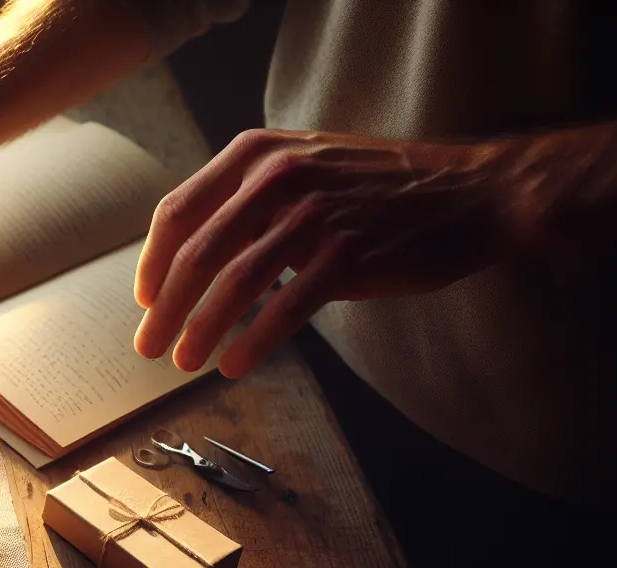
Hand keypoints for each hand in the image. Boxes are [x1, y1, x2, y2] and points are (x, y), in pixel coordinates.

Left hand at [133, 129, 513, 377]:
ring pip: (234, 284)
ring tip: (185, 362)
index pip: (178, 212)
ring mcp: (315, 213)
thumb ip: (247, 198)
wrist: (472, 191)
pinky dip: (252, 342)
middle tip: (149, 346)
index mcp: (256, 153)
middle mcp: (279, 176)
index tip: (144, 302)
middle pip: (197, 254)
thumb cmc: (377, 189)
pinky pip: (285, 306)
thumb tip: (187, 260)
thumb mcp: (303, 165)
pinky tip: (234, 366)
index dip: (153, 265)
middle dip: (165, 309)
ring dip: (201, 331)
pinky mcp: (350, 252)